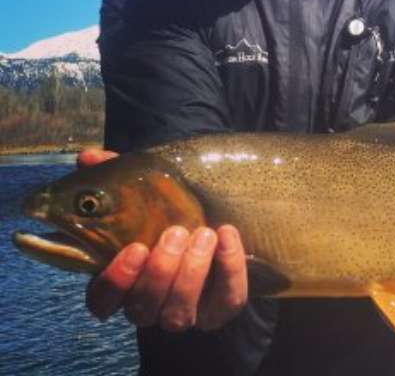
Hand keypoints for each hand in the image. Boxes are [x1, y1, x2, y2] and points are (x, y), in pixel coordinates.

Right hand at [77, 147, 247, 331]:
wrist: (215, 218)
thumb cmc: (168, 210)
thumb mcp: (143, 190)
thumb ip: (115, 175)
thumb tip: (88, 157)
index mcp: (123, 281)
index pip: (102, 300)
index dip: (116, 281)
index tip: (135, 248)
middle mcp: (150, 304)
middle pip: (142, 307)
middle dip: (160, 271)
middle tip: (176, 232)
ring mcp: (186, 310)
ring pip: (179, 313)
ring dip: (191, 272)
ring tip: (204, 233)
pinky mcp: (222, 306)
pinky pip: (227, 301)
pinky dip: (230, 269)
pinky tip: (228, 236)